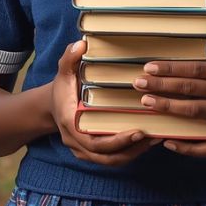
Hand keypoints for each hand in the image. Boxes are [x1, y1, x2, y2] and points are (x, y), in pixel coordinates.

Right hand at [51, 39, 161, 166]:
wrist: (51, 105)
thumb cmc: (62, 87)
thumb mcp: (64, 71)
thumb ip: (70, 57)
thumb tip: (81, 44)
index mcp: (71, 123)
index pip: (94, 141)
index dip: (117, 141)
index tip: (138, 131)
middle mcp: (76, 141)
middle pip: (105, 156)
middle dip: (129, 148)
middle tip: (151, 136)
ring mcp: (82, 150)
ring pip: (109, 161)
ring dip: (132, 153)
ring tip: (153, 140)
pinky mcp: (90, 152)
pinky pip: (110, 159)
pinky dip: (127, 153)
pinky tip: (144, 142)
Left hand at [131, 3, 205, 156]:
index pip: (197, 70)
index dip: (172, 68)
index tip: (149, 67)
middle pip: (191, 91)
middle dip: (162, 87)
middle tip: (138, 83)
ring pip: (194, 115)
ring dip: (168, 109)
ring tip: (145, 102)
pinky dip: (187, 147)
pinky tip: (167, 139)